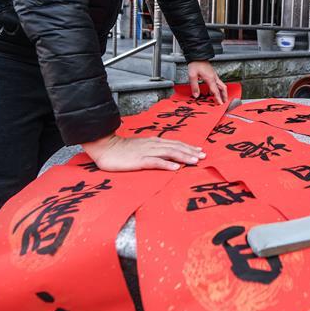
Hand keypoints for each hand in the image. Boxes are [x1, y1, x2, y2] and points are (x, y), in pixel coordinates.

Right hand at [84, 134, 205, 171]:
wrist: (106, 147)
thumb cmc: (122, 150)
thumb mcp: (140, 148)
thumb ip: (152, 150)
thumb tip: (165, 156)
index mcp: (153, 142)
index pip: (174, 143)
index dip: (188, 147)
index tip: (199, 151)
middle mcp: (153, 145)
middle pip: (176, 147)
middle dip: (190, 152)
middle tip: (203, 156)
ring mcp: (147, 152)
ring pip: (169, 153)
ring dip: (183, 157)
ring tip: (195, 161)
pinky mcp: (140, 160)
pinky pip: (155, 162)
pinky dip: (167, 165)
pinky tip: (176, 168)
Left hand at [188, 60, 227, 102]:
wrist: (198, 55)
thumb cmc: (195, 64)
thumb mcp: (192, 76)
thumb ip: (194, 86)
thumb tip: (196, 95)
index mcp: (210, 79)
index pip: (215, 91)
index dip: (218, 98)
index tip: (220, 103)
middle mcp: (214, 77)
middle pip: (222, 88)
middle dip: (224, 95)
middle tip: (225, 101)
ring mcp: (214, 75)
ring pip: (221, 85)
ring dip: (222, 91)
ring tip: (221, 97)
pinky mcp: (212, 73)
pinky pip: (218, 82)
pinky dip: (218, 87)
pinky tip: (214, 89)